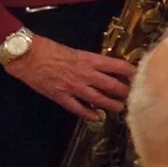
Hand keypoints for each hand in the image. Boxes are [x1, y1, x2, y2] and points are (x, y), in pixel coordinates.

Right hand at [2, 34, 133, 119]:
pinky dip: (88, 114)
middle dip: (124, 92)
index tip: (138, 76)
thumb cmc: (51, 49)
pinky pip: (78, 108)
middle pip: (111, 85)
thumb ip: (91, 61)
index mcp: (90, 60)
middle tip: (134, 96)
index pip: (117, 66)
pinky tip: (96, 117)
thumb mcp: (77, 51)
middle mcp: (86, 74)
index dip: (130, 72)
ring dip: (111, 105)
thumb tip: (105, 68)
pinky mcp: (61, 97)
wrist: (29, 56)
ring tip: (120, 108)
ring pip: (98, 99)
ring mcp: (73, 87)